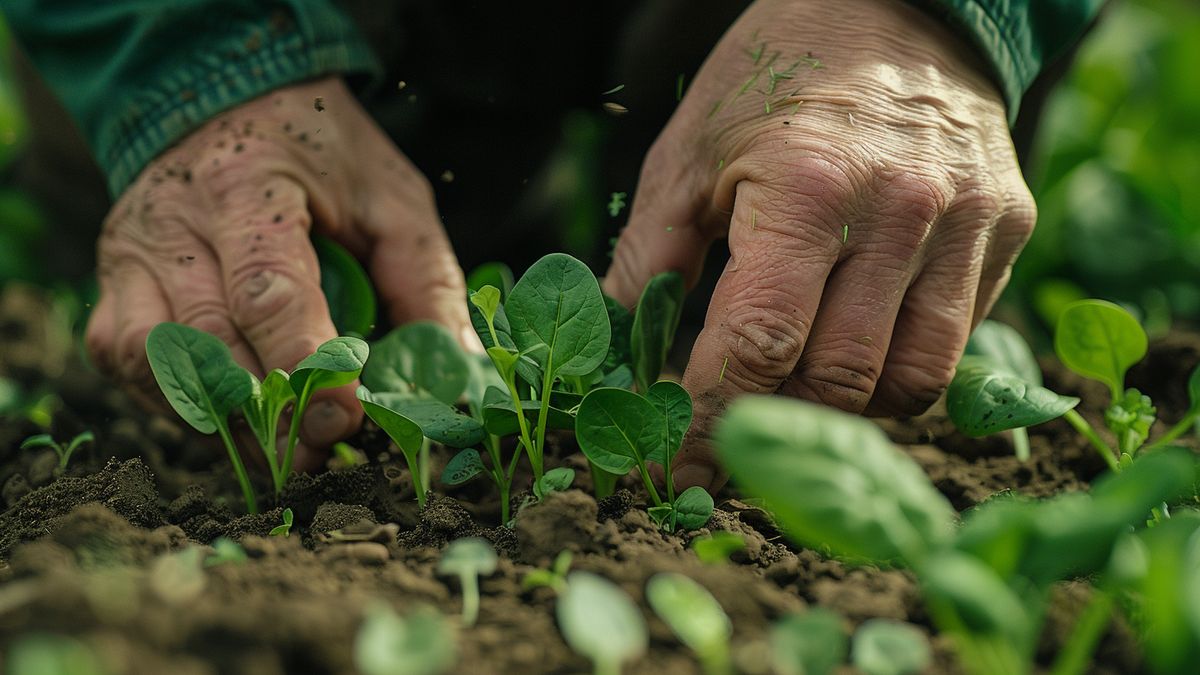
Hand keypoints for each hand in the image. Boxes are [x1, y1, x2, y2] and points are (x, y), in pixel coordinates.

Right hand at [86, 77, 472, 469]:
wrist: (227, 101)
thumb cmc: (323, 156)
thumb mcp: (392, 199)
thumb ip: (425, 281)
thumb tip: (456, 370)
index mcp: (247, 185)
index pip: (268, 292)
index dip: (309, 366)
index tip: (348, 417)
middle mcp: (172, 220)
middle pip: (209, 338)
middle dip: (270, 410)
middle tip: (322, 451)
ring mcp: (131, 254)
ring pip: (153, 360)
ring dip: (221, 417)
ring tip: (282, 448)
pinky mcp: (112, 284)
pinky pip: (126, 363)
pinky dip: (178, 401)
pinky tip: (233, 414)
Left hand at [605, 0, 1035, 490]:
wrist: (896, 5)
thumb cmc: (774, 78)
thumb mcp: (690, 154)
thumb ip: (647, 259)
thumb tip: (613, 356)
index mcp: (809, 189)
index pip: (759, 345)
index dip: (711, 421)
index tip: (678, 469)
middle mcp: (901, 211)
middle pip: (839, 380)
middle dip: (775, 418)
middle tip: (733, 420)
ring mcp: (967, 221)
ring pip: (913, 381)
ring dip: (846, 406)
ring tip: (799, 378)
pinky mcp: (1008, 227)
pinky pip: (956, 340)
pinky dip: (899, 362)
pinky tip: (857, 332)